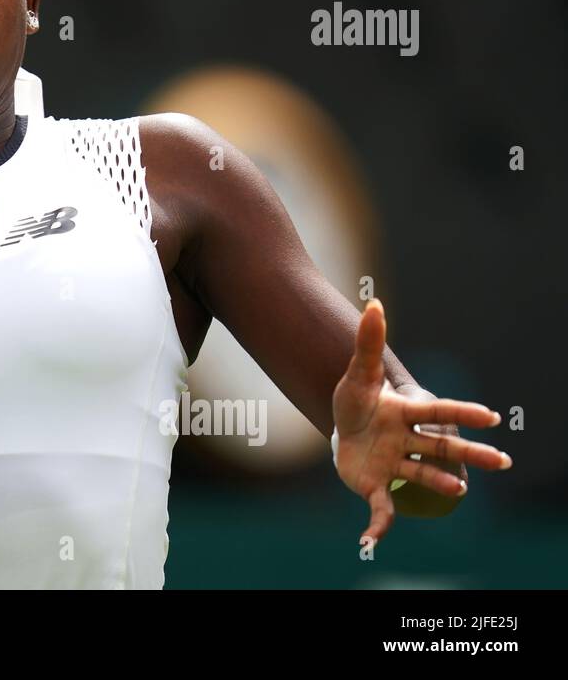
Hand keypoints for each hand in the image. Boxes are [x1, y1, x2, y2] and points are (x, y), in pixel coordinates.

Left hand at [331, 298, 511, 545]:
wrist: (344, 427)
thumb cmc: (357, 400)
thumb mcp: (356, 373)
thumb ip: (367, 342)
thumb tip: (374, 302)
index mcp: (406, 413)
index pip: (436, 411)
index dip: (461, 413)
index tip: (489, 414)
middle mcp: (407, 441)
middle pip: (442, 448)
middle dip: (470, 454)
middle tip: (501, 461)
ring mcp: (395, 465)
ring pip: (420, 476)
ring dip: (439, 484)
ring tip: (459, 491)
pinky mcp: (376, 486)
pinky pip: (383, 509)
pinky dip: (379, 527)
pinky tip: (371, 542)